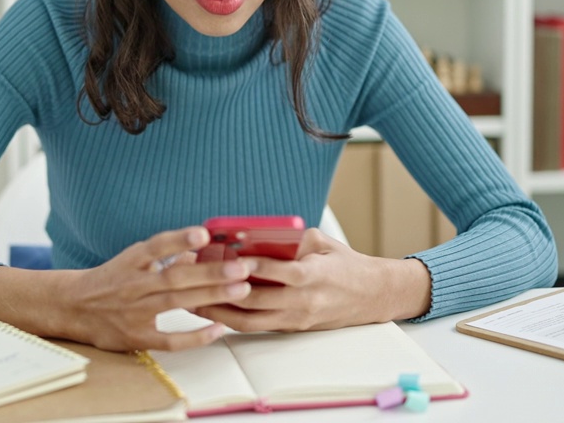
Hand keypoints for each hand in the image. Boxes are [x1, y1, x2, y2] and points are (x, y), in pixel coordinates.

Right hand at [54, 226, 255, 351]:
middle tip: (242, 267)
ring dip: (210, 296)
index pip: (155, 247)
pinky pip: (169, 340)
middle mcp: (132, 285)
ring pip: (175, 303)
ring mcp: (134, 313)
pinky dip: (195, 336)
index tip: (204, 234)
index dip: (178, 239)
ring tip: (241, 289)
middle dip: (210, 273)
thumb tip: (201, 248)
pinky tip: (219, 328)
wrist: (73, 307)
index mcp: (130, 262)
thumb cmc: (111, 279)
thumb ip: (166, 255)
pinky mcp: (137, 338)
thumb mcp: (133, 260)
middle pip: (174, 277)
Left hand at [191, 228, 430, 332]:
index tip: (224, 254)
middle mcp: (303, 302)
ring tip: (192, 297)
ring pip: (249, 320)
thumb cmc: (345, 264)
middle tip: (196, 274)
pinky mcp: (290, 329)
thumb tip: (256, 233)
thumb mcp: (323, 243)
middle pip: (255, 299)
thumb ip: (292, 239)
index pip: (278, 271)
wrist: (371, 296)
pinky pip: (255, 326)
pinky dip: (230, 318)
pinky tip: (211, 309)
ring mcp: (295, 319)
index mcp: (314, 275)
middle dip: (222, 288)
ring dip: (218, 310)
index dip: (250, 265)